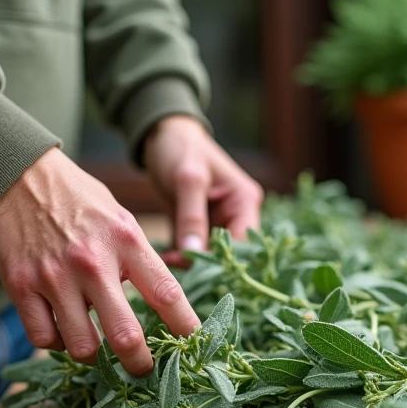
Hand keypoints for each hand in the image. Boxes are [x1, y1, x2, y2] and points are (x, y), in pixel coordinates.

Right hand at [0, 148, 198, 375]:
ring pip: (82, 347)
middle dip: (140, 364)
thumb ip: (138, 259)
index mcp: (126, 241)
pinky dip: (55, 342)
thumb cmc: (77, 198)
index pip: (167, 294)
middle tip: (143, 370)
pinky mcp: (20, 286)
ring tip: (96, 347)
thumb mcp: (120, 218)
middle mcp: (92, 262)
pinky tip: (61, 330)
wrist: (16, 174)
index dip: (186, 328)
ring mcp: (55, 276)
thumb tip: (164, 303)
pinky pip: (44, 339)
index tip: (195, 347)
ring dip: (92, 355)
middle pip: (126, 336)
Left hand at [142, 116, 264, 264]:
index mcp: (245, 202)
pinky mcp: (197, 226)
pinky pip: (192, 250)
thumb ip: (191, 217)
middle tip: (176, 273)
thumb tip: (193, 255)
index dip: (222, 261)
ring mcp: (217, 222)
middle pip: (228, 254)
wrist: (161, 134)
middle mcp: (237, 215)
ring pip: (209, 255)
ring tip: (165, 264)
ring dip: (190, 263)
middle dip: (205, 265)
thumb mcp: (187, 180)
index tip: (196, 271)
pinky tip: (163, 259)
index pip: (243, 244)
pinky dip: (180, 257)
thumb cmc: (180, 148)